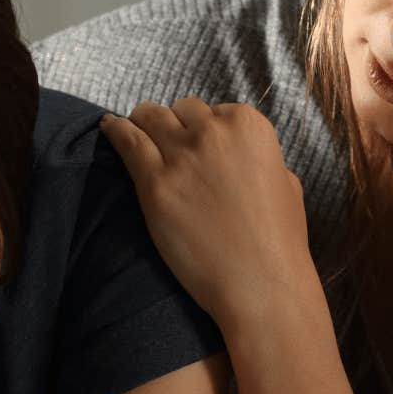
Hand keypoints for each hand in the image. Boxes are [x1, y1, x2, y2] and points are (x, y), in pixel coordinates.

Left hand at [98, 98, 314, 327]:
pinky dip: (114, 130)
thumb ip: (259, 157)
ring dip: (143, 122)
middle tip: (169, 144)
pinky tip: (107, 128)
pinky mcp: (154, 183)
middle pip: (181, 111)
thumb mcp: (285, 182)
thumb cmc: (278, 241)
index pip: (215, 110)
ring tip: (133, 128)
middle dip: (176, 125)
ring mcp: (181, 155)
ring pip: (149, 116)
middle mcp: (214, 131)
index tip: (200, 145)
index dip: (206, 129)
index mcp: (249, 125)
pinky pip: (126, 140)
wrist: (259, 282)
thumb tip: (240, 155)